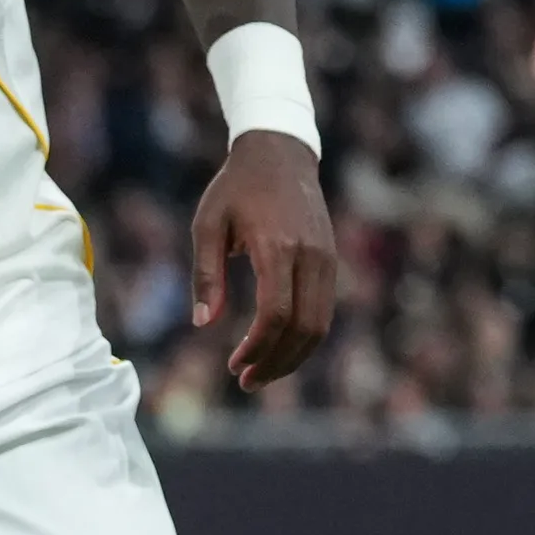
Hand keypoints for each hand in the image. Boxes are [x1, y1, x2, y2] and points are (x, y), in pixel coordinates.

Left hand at [186, 132, 337, 390]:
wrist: (279, 153)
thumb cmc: (234, 189)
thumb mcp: (208, 225)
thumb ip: (206, 275)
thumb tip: (202, 323)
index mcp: (277, 247)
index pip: (275, 314)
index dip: (257, 348)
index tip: (233, 366)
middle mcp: (310, 256)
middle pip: (303, 328)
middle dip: (276, 362)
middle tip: (245, 380)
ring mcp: (326, 259)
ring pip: (320, 324)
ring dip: (292, 356)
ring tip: (260, 373)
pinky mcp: (331, 260)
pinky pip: (323, 310)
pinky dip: (303, 337)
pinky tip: (277, 348)